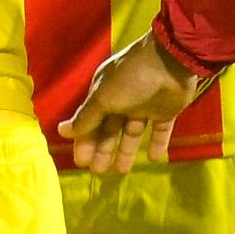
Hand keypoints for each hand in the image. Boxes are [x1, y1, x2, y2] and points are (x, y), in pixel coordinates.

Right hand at [59, 34, 203, 174]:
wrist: (172, 61)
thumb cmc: (131, 78)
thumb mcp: (103, 97)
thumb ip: (86, 117)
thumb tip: (62, 131)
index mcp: (103, 94)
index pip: (90, 122)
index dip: (84, 142)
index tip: (81, 162)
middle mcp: (122, 100)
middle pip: (109, 130)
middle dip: (102, 150)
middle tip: (98, 171)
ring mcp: (145, 106)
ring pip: (132, 133)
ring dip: (126, 151)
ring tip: (121, 171)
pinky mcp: (166, 111)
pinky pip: (160, 131)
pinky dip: (157, 144)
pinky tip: (153, 159)